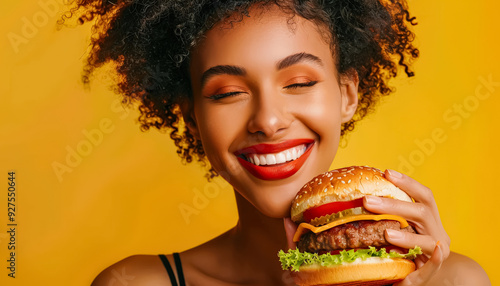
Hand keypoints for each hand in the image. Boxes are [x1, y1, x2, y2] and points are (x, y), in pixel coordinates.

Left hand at [363, 169, 450, 284]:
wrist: (418, 276)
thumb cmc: (403, 249)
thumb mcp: (397, 229)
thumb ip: (387, 216)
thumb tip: (356, 198)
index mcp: (429, 220)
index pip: (424, 196)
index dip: (408, 183)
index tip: (387, 172)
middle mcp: (437, 233)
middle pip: (421, 213)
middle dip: (395, 206)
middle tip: (367, 201)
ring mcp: (437, 253)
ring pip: (427, 241)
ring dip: (407, 237)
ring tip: (387, 234)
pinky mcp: (432, 272)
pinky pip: (432, 267)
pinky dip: (431, 260)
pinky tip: (428, 256)